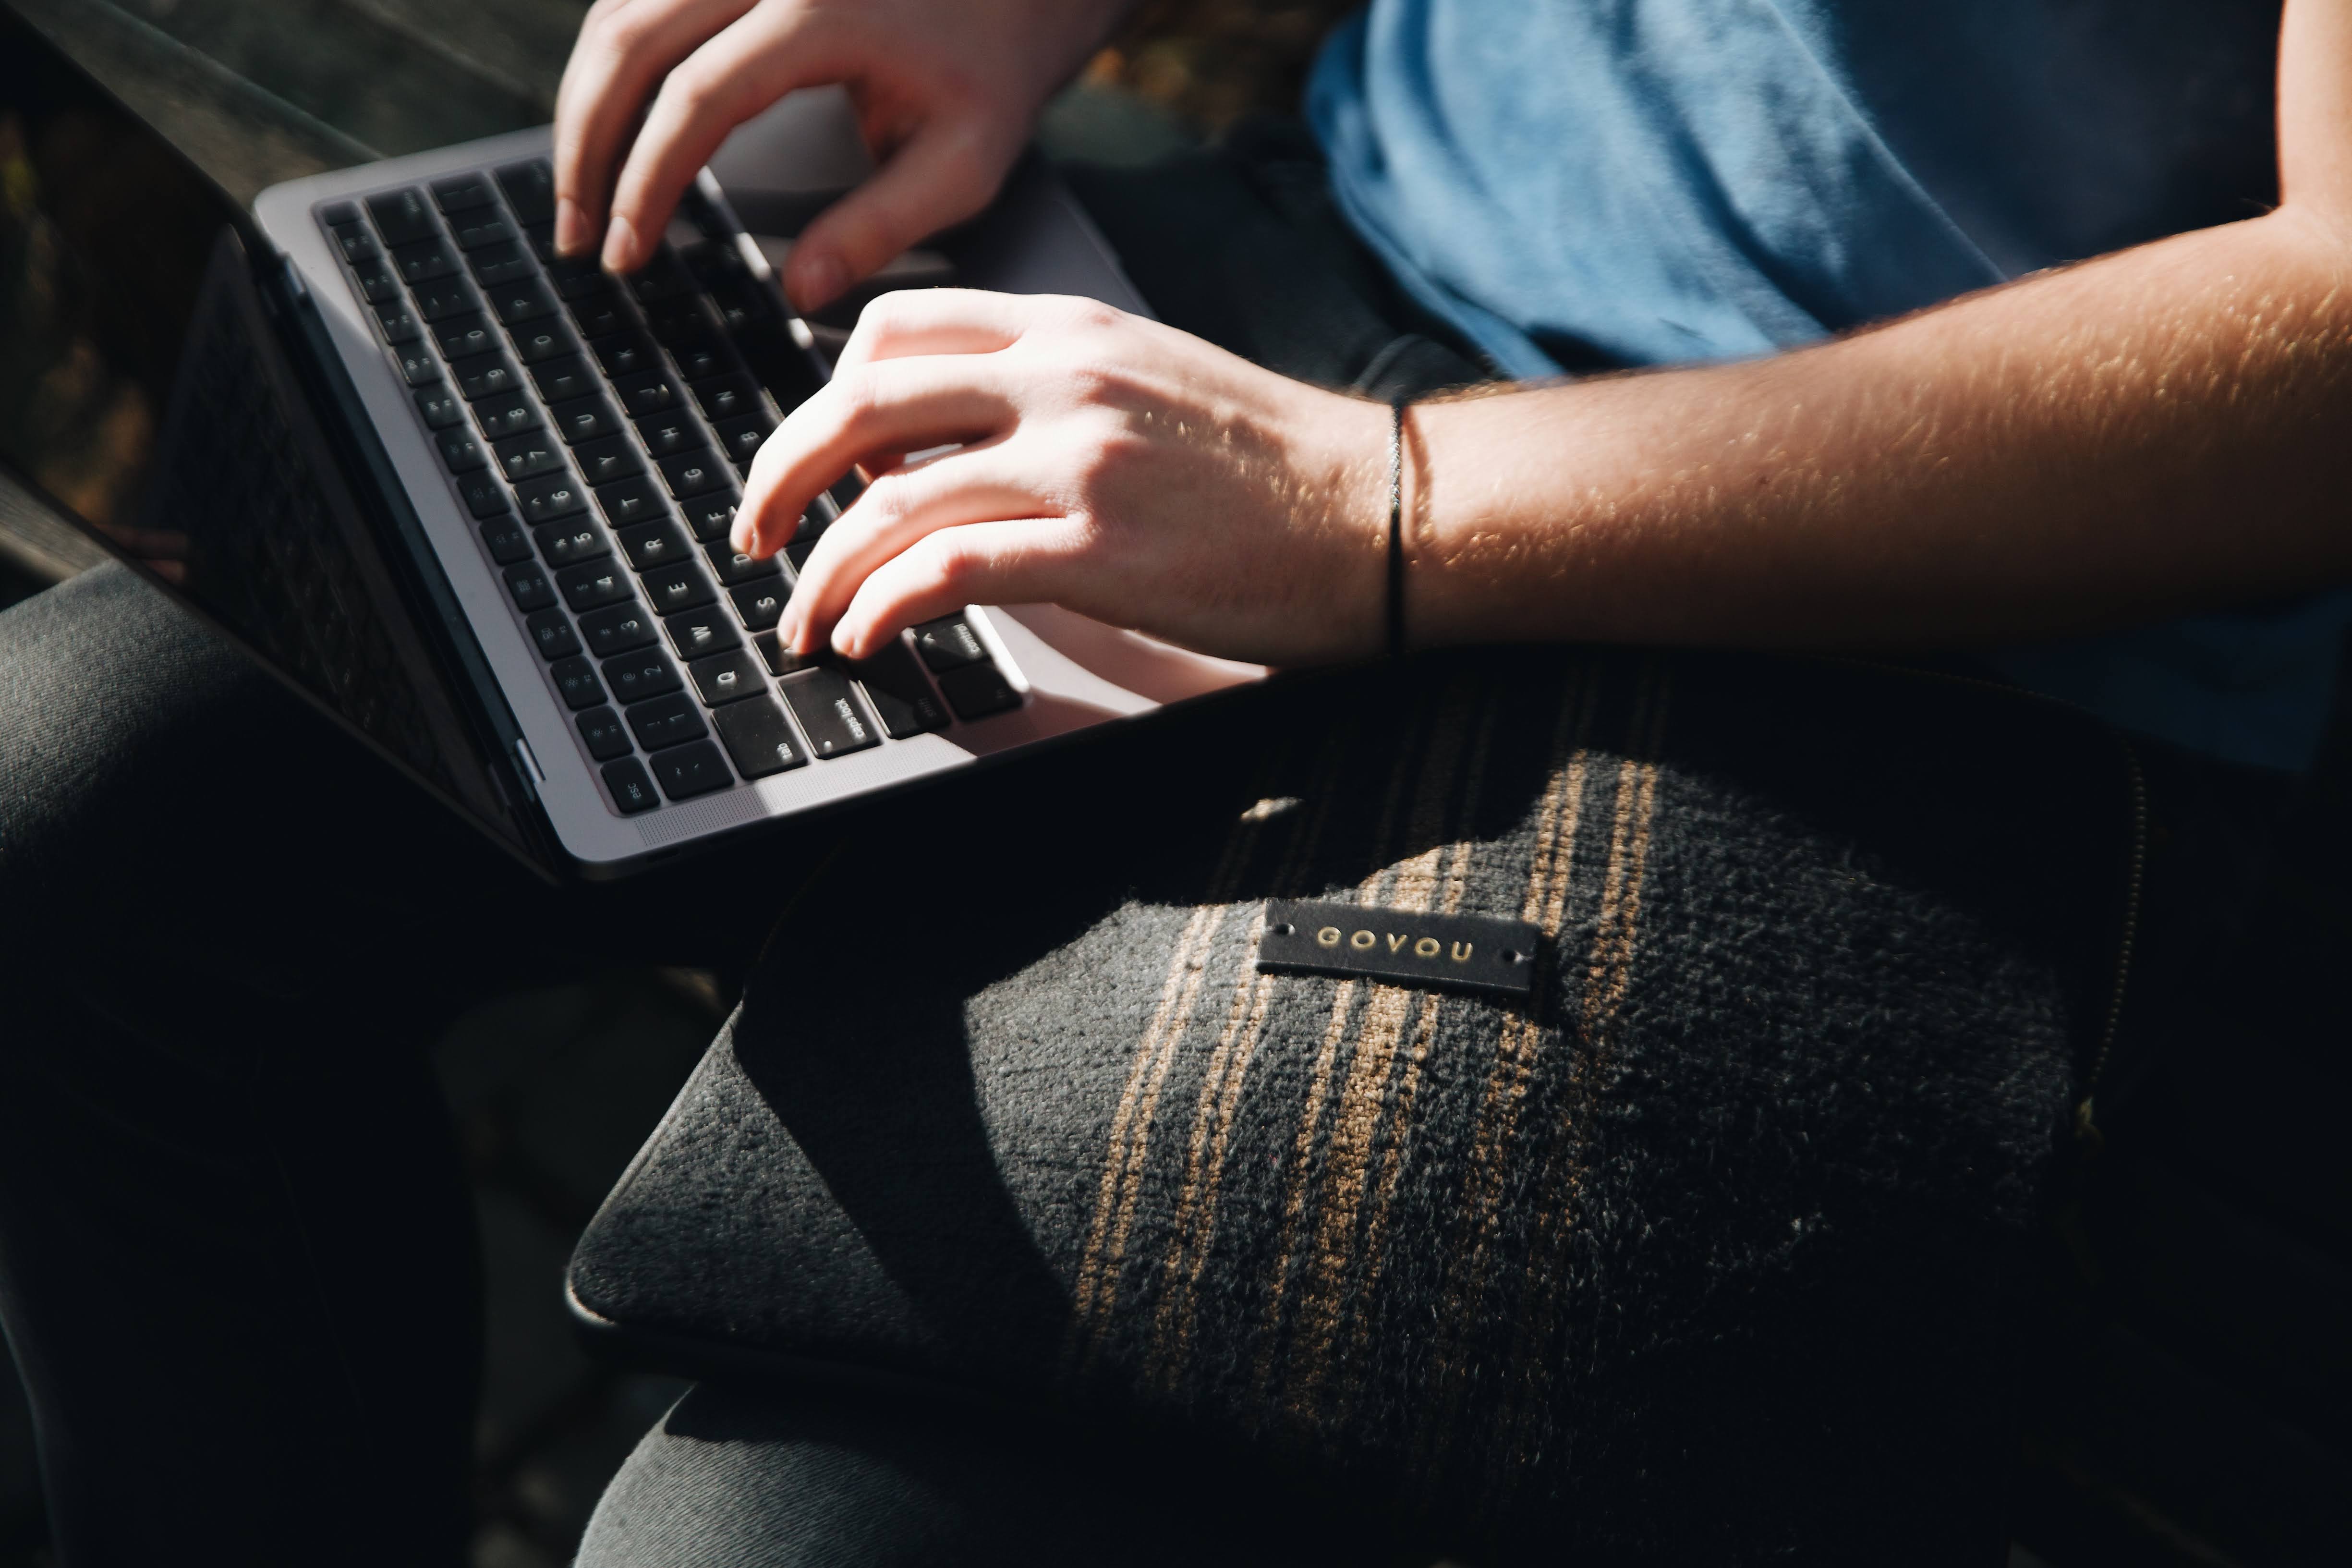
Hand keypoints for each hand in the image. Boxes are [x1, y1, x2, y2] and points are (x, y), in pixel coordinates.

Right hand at [553, 0, 1133, 307]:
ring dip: (583, 97)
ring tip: (579, 190)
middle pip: (629, 40)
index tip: (625, 254)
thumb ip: (880, 227)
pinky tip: (605, 121)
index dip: (646, 182)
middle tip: (574, 235)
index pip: (696, 100)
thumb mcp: (965, 161)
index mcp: (819, 14)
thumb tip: (799, 293)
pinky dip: (612, 56)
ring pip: (620, 9)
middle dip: (584, 142)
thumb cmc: (996, 65)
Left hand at [734, 289, 1394, 666]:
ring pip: (887, 503)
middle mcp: (1061, 377)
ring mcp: (1076, 459)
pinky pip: (943, 572)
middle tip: (754, 535)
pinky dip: (879, 609)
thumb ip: (1055, 391)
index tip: (814, 460)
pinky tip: (865, 640)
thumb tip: (959, 449)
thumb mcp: (1154, 380)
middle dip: (780, 476)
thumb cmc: (1278, 466)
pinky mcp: (1097, 546)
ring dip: (821, 573)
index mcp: (1070, 328)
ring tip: (804, 624)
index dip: (825, 395)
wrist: (1384, 511)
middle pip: (857, 403)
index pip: (893, 329)